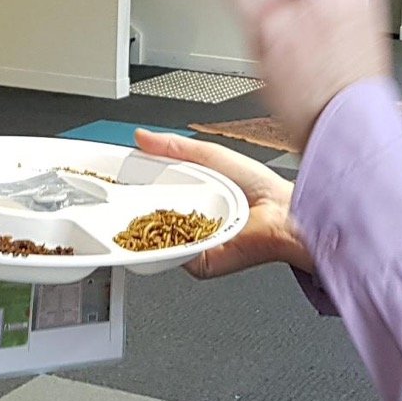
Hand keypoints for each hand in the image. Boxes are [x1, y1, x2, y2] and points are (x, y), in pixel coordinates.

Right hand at [134, 130, 312, 274]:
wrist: (285, 214)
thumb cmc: (259, 186)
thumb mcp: (210, 155)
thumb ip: (175, 147)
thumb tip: (142, 137)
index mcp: (192, 197)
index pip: (155, 195)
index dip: (136, 187)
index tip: (119, 178)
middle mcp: (190, 223)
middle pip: (151, 217)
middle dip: (134, 207)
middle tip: (117, 194)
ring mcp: (193, 244)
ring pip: (158, 239)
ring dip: (145, 227)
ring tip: (130, 211)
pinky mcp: (199, 262)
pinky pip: (174, 256)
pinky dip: (165, 245)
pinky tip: (159, 228)